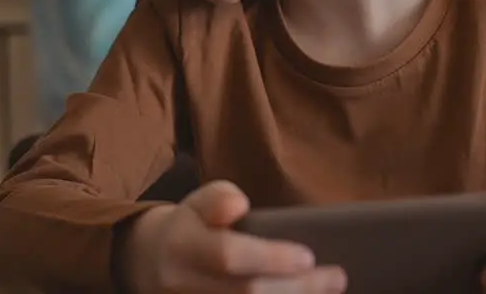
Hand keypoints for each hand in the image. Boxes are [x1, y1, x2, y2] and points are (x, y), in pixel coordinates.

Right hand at [126, 180, 346, 292]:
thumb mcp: (196, 203)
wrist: (148, 266)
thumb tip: (239, 203)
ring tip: (330, 292)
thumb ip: (217, 199)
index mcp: (183, 247)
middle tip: (336, 277)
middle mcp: (184, 285)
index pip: (229, 256)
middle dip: (298, 288)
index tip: (308, 256)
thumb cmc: (189, 229)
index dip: (270, 258)